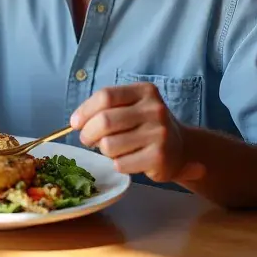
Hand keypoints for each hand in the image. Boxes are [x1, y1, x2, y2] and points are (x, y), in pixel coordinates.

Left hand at [71, 83, 204, 183]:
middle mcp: (155, 110)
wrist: (182, 149)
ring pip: (109, 145)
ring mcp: (159, 134)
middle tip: (87, 140)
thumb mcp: (131, 107)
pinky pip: (120, 163)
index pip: (106, 96)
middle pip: (105, 121)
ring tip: (112, 149)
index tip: (75, 123)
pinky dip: (116, 164)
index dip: (84, 110)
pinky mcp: (159, 158)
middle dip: (88, 133)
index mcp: (144, 92)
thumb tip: (76, 122)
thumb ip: (105, 108)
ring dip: (103, 150)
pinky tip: (127, 160)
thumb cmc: (146, 126)